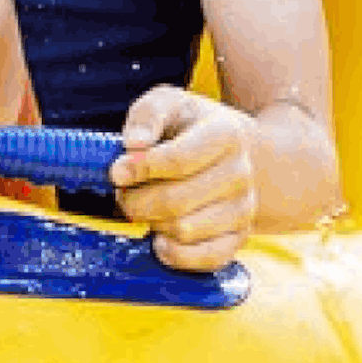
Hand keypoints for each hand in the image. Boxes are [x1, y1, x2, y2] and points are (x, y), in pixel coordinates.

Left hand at [109, 87, 260, 272]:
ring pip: (183, 231)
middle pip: (174, 201)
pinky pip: (205, 259)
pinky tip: (161, 238)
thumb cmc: (189, 126)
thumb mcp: (167, 103)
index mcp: (226, 134)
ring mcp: (244, 208)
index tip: (117, 171)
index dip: (140, 169)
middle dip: (136, 200)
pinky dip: (174, 254)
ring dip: (152, 223)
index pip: (177, 160)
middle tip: (125, 192)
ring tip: (149, 206)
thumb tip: (134, 144)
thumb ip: (147, 115)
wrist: (231, 152)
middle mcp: (241, 173)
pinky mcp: (240, 237)